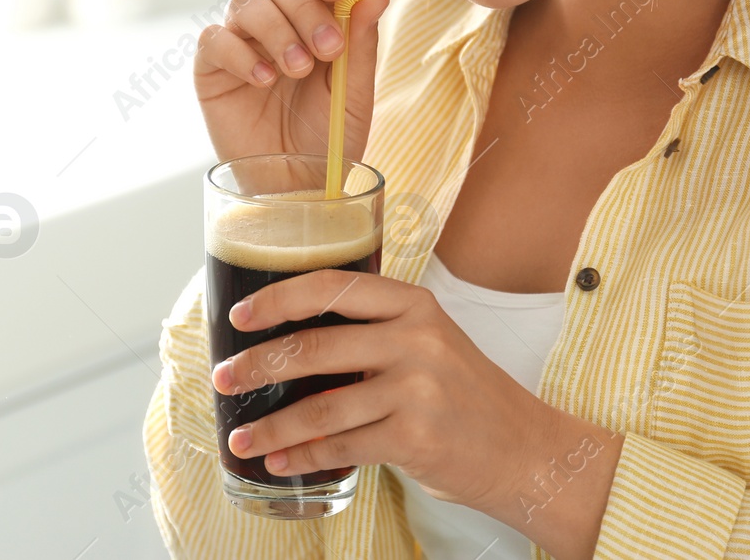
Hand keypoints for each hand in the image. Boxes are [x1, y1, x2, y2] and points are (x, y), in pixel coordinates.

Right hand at [193, 0, 389, 161]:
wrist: (295, 186)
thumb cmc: (327, 140)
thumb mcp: (353, 93)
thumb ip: (362, 43)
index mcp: (314, 24)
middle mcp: (277, 25)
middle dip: (305, 8)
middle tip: (327, 49)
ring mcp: (241, 43)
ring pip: (246, 1)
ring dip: (276, 30)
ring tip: (296, 70)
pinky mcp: (211, 68)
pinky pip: (214, 38)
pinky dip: (239, 53)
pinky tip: (262, 81)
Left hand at [208, 269, 553, 514]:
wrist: (524, 449)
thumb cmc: (465, 394)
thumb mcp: (428, 340)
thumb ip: (372, 331)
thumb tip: (288, 341)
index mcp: (413, 304)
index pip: (332, 287)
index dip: (279, 298)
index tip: (241, 315)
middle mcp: (416, 339)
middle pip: (315, 346)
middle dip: (258, 365)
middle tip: (224, 377)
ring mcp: (418, 389)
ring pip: (321, 406)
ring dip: (272, 425)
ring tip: (241, 438)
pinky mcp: (416, 437)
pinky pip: (343, 446)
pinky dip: (304, 457)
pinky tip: (282, 462)